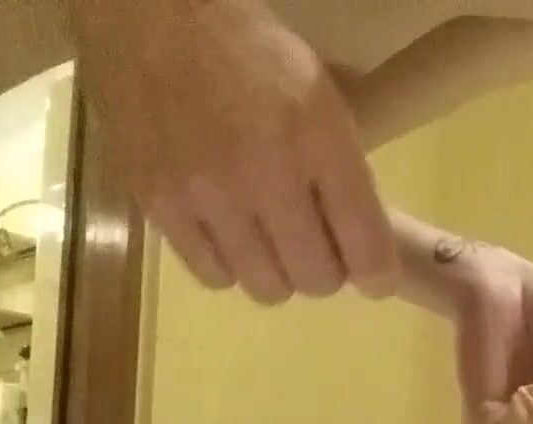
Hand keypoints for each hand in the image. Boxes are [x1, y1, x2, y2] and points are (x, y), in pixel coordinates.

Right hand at [70, 0, 397, 301]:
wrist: (155, 20)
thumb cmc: (248, 48)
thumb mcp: (318, 95)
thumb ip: (341, 166)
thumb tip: (358, 240)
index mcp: (319, 138)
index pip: (365, 243)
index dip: (377, 274)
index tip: (375, 279)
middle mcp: (267, 175)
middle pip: (316, 278)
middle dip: (325, 271)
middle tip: (316, 248)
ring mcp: (208, 196)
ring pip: (265, 286)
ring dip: (277, 273)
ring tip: (268, 241)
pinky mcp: (159, 204)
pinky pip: (211, 274)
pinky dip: (228, 266)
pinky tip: (226, 235)